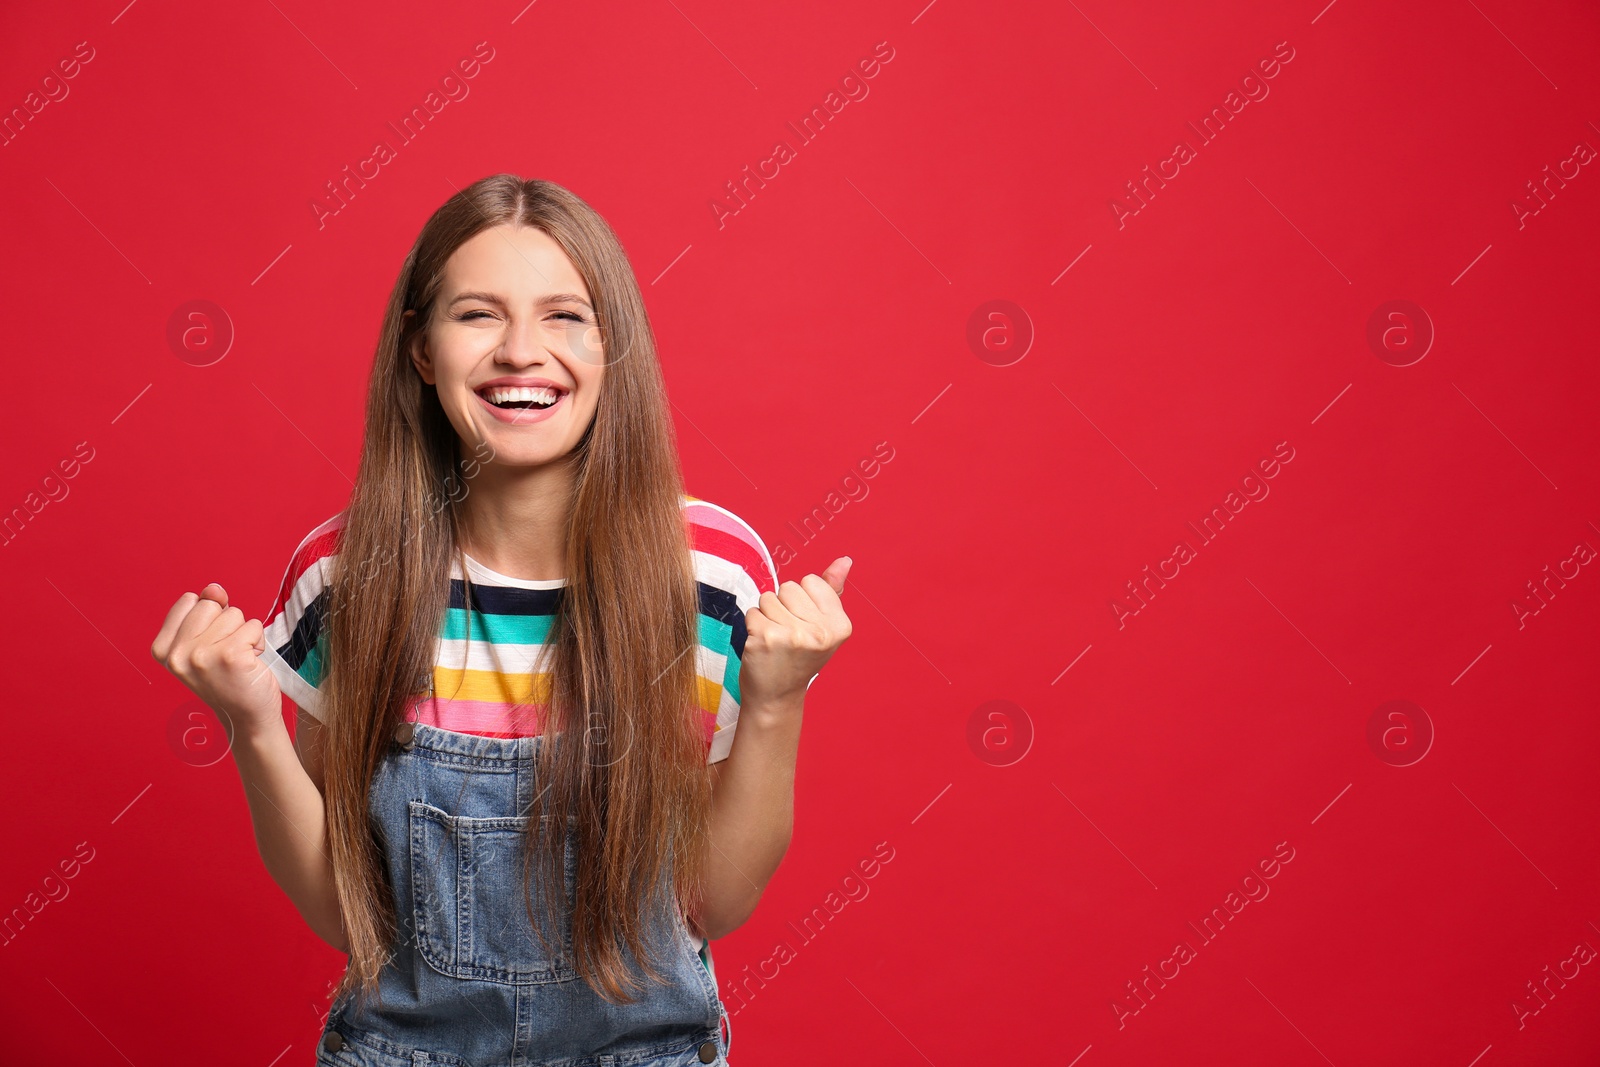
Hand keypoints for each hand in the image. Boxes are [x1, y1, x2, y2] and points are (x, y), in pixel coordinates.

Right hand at [151, 582, 283, 737]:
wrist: (246, 716)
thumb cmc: (227, 676)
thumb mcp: (205, 641)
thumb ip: (206, 609)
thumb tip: (214, 588)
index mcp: (163, 649)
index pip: (190, 600)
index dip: (208, 618)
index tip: (209, 645)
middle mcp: (177, 654)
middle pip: (210, 605)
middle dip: (226, 624)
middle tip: (226, 654)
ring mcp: (202, 656)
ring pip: (234, 614)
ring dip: (243, 634)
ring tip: (238, 660)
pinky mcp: (231, 656)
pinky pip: (253, 626)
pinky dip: (258, 641)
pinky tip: (250, 663)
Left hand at [740, 556, 853, 708]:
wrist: (777, 696)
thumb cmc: (799, 657)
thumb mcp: (823, 625)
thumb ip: (832, 590)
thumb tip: (844, 560)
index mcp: (840, 626)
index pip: (810, 581)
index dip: (803, 600)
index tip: (805, 626)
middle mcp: (820, 632)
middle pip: (788, 587)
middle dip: (783, 606)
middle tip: (788, 636)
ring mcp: (793, 636)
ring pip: (768, 598)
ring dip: (767, 616)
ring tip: (775, 640)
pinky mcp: (766, 639)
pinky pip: (752, 611)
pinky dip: (753, 625)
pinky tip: (763, 645)